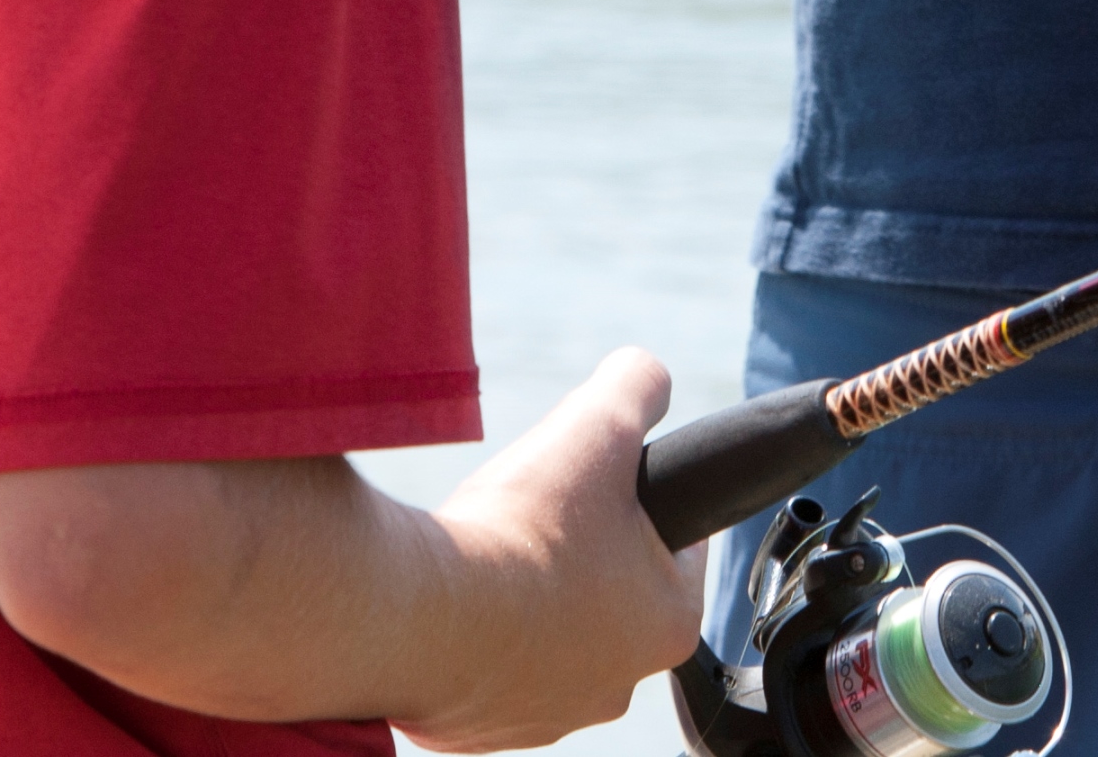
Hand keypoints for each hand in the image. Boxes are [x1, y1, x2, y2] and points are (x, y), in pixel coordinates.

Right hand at [402, 347, 701, 752]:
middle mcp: (620, 684)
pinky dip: (475, 629)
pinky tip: (457, 591)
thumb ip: (639, 385)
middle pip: (611, 588)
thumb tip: (648, 376)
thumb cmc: (520, 533)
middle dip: (579, 543)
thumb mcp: (598, 425)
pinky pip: (489, 665)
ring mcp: (550, 714)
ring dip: (527, 590)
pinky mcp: (483, 725)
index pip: (681, 543)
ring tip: (492, 548)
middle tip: (539, 506)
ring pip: (551, 630)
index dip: (644, 494)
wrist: (416, 614)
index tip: (604, 477)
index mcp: (668, 621)